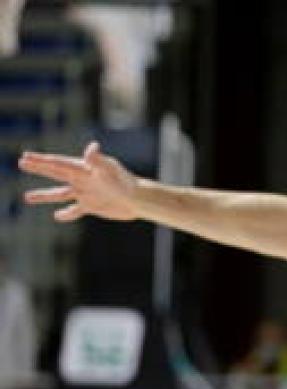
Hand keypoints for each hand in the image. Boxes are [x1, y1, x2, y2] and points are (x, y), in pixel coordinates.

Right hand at [19, 141, 139, 221]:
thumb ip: (97, 160)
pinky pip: (75, 211)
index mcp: (83, 169)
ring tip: (27, 197)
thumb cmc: (125, 181)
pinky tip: (57, 216)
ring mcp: (85, 193)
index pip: (58, 163)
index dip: (42, 160)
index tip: (26, 156)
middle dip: (39, 168)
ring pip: (59, 194)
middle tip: (22, 163)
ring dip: (44, 195)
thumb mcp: (109, 169)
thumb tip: (92, 147)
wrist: (138, 199)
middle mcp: (82, 180)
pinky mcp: (92, 206)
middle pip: (55, 173)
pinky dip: (66, 214)